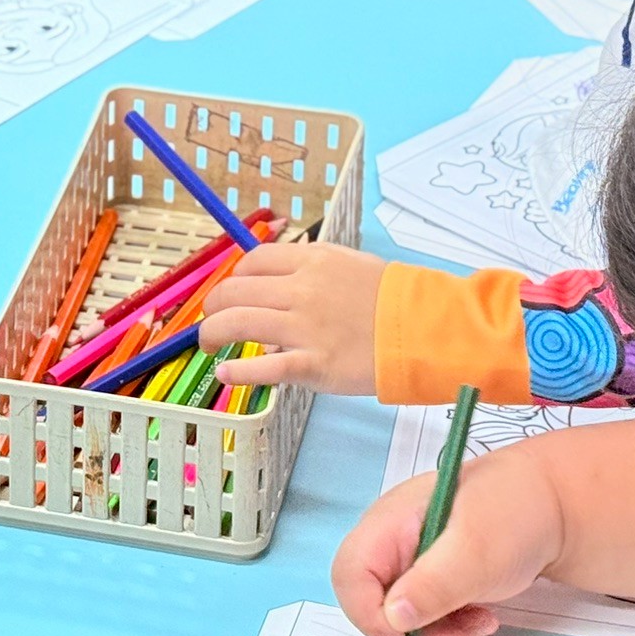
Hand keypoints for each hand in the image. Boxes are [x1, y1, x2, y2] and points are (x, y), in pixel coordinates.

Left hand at [197, 242, 386, 393]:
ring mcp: (305, 328)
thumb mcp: (349, 266)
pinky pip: (264, 368)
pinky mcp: (314, 364)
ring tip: (209, 344)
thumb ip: (311, 273)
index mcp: (311, 262)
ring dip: (213, 333)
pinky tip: (226, 373)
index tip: (233, 293)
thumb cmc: (392, 300)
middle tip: (214, 320)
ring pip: (239, 323)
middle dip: (216, 306)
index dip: (235, 278)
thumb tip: (278, 294)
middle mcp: (301, 290)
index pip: (253, 262)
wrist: (425, 329)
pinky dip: (238, 371)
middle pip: (235, 291)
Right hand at [332, 447, 564, 635]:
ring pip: (398, 619)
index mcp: (389, 522)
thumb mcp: (476, 551)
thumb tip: (392, 619)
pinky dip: (448, 629)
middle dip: (409, 633)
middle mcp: (391, 543)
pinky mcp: (432, 579)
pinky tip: (480, 618)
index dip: (368, 614)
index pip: (350, 574)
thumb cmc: (514, 513)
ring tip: (479, 627)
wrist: (554, 506)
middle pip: (371, 602)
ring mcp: (411, 562)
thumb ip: (432, 585)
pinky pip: (422, 618)